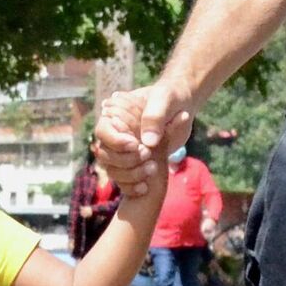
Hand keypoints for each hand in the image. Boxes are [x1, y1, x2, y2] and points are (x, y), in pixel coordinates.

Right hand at [93, 85, 192, 201]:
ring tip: (154, 168)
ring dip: (131, 173)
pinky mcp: (132, 166)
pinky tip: (146, 186)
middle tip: (148, 154)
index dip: (116, 141)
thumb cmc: (171, 99)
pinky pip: (123, 182)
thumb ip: (155, 117)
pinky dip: (133, 187)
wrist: (182, 109)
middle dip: (126, 159)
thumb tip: (148, 142)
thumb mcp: (165, 100)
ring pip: (113, 170)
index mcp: (115, 115)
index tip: (136, 145)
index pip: (102, 131)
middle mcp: (115, 135)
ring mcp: (122, 152)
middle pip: (105, 154)